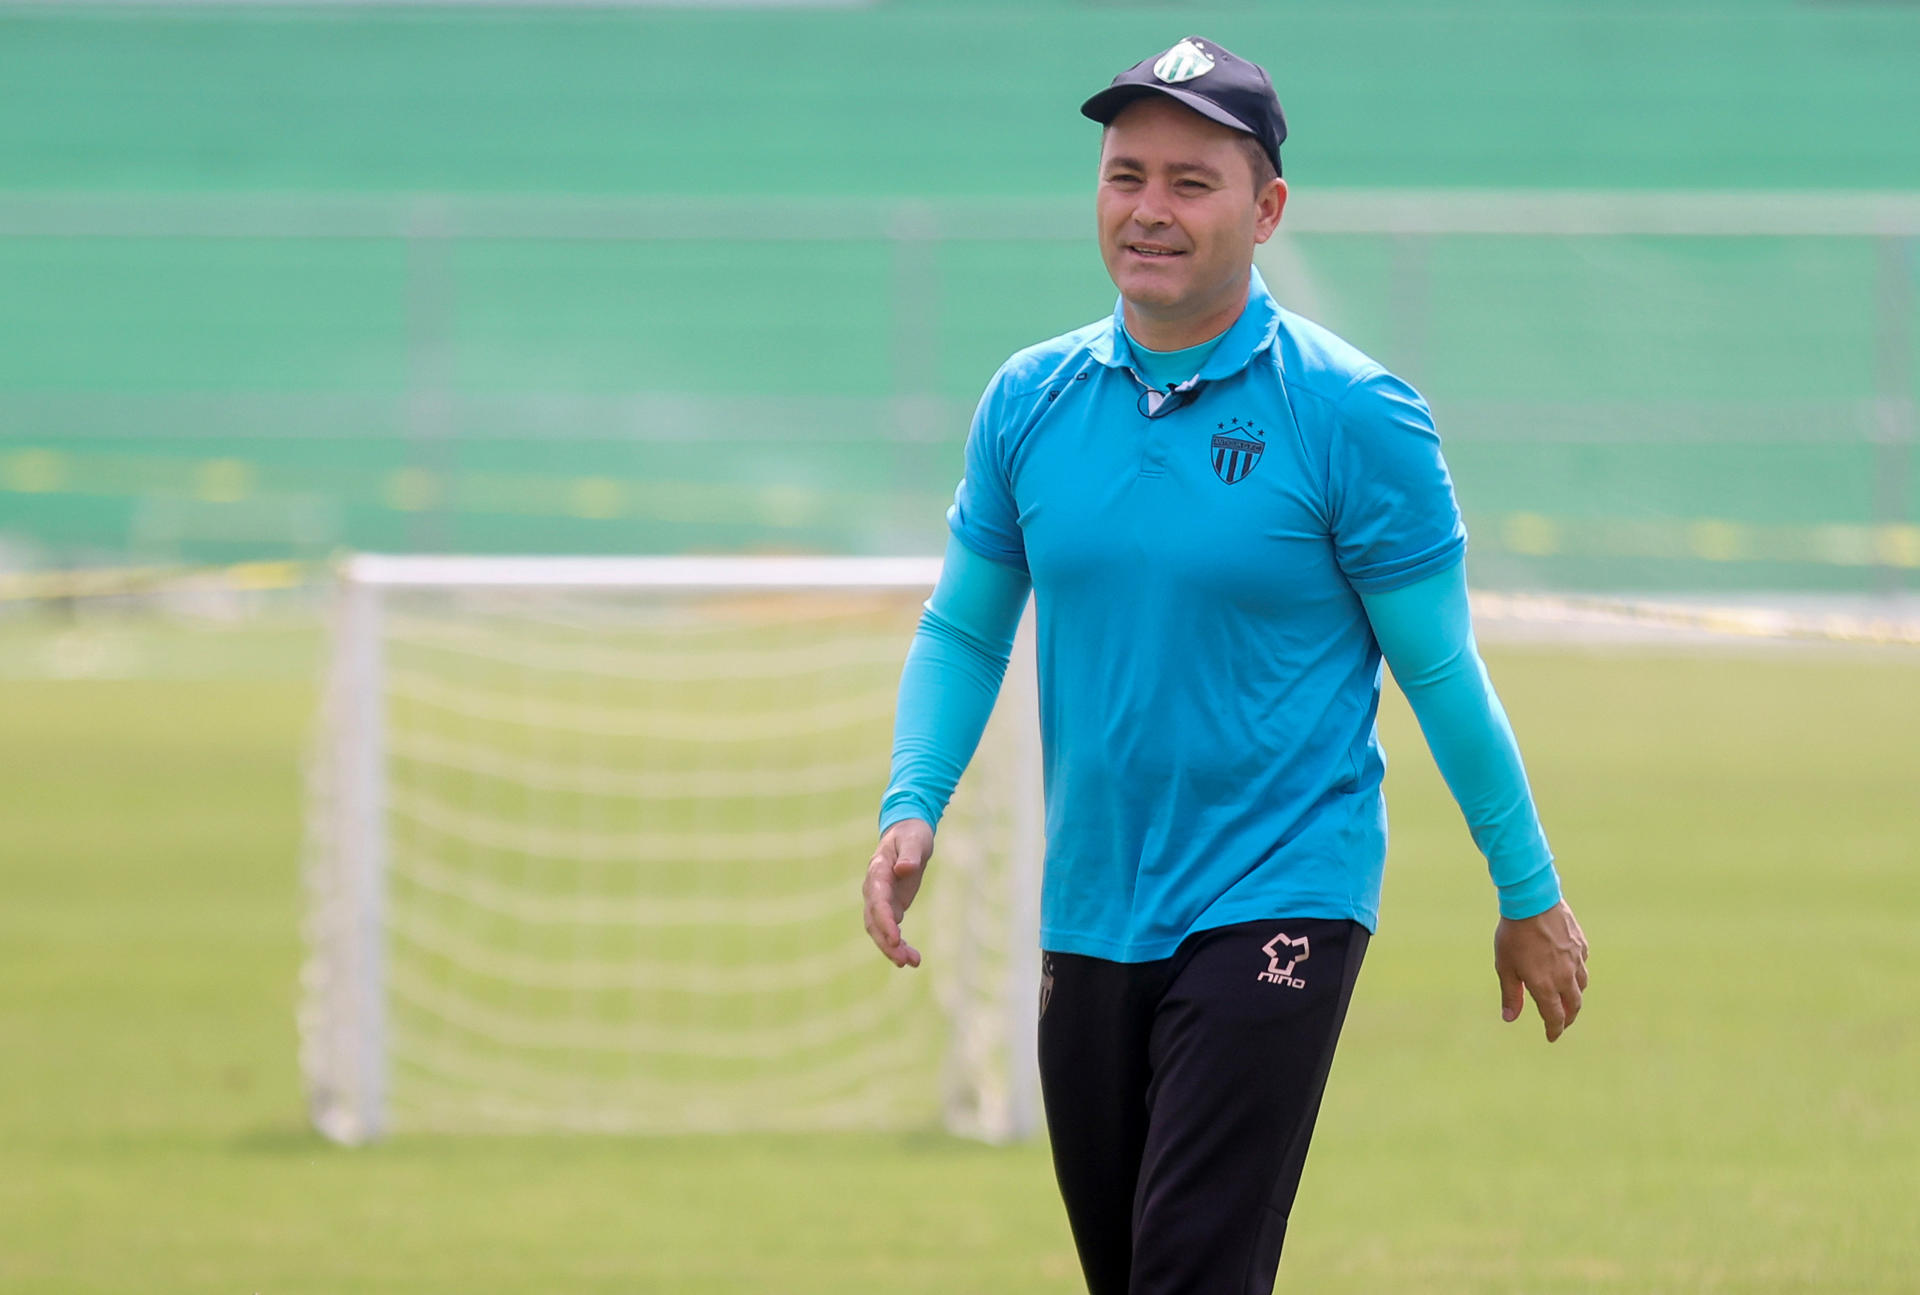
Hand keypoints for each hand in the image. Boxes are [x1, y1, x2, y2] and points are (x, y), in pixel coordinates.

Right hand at [863, 818, 934, 968]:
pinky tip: (912, 958)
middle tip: (902, 960)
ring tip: (911, 963)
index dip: (884, 921)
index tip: (895, 939)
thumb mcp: (914, 840)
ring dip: (891, 948)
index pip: (877, 900)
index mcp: (878, 872)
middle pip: (873, 921)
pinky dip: (899, 945)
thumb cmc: (911, 834)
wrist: (907, 833)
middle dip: (886, 942)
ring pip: (878, 929)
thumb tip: (904, 869)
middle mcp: (874, 889)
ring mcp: (880, 899)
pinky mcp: (890, 906)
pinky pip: (890, 930)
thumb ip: (910, 854)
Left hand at [1494, 900, 1588, 1041]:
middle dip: (1568, 1018)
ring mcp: (1576, 960)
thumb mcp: (1506, 967)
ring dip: (1575, 997)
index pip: (1555, 1017)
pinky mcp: (1580, 944)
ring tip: (1568, 999)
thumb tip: (1510, 1019)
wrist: (1532, 901)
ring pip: (1582, 986)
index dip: (1554, 1030)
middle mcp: (1565, 976)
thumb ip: (1511, 994)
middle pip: (1573, 1005)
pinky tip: (1571, 970)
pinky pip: (1582, 965)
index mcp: (1546, 985)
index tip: (1552, 1037)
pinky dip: (1578, 973)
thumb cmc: (1514, 934)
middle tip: (1562, 1023)